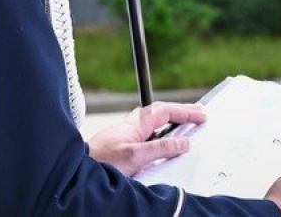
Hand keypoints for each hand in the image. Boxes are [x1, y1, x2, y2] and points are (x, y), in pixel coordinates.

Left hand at [86, 101, 206, 176]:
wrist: (78, 170)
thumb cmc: (101, 160)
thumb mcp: (136, 155)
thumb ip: (160, 148)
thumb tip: (183, 143)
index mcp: (137, 122)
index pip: (166, 111)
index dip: (185, 112)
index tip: (202, 115)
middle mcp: (133, 126)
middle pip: (162, 113)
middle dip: (181, 112)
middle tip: (199, 114)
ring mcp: (128, 136)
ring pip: (155, 124)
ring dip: (172, 122)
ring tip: (187, 124)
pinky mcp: (125, 148)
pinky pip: (149, 135)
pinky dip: (162, 134)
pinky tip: (165, 143)